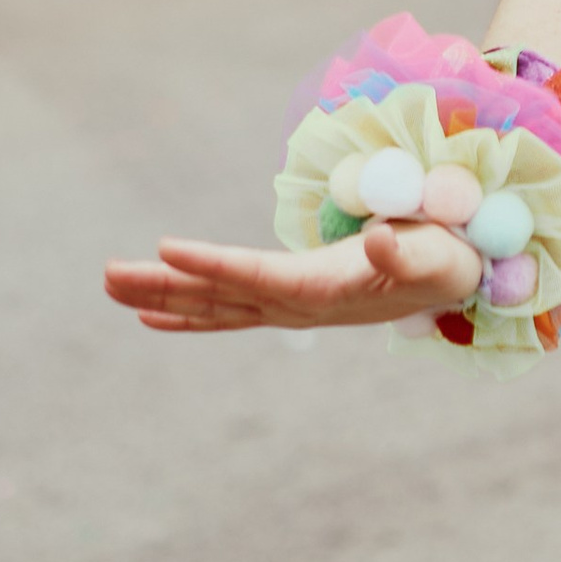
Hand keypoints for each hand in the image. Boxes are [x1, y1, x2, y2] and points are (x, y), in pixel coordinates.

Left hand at [104, 216, 482, 332]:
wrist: (452, 282)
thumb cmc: (444, 257)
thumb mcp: (433, 250)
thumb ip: (404, 250)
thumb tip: (379, 245)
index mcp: (325, 290)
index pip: (258, 276)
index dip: (212, 265)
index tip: (165, 249)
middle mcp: (296, 306)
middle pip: (219, 299)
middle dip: (163, 287)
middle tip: (108, 276)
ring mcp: (288, 309)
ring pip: (214, 306)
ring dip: (162, 296)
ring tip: (111, 285)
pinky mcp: (288, 303)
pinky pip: (227, 313)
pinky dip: (187, 313)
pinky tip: (149, 316)